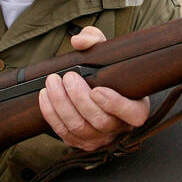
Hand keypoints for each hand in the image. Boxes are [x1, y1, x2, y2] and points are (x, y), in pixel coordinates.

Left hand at [38, 26, 149, 150]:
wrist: (94, 85)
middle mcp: (119, 127)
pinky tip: (45, 96)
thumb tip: (79, 41)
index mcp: (136, 108)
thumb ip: (94, 40)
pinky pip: (64, 133)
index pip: (133, 114)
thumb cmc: (105, 69)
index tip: (97, 89)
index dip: (115, 105)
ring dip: (62, 105)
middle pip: (100, 121)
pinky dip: (52, 114)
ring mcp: (99, 138)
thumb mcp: (104, 51)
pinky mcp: (80, 142)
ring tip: (52, 82)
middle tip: (68, 77)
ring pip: (79, 128)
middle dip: (80, 99)